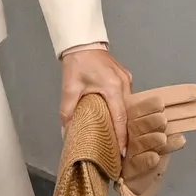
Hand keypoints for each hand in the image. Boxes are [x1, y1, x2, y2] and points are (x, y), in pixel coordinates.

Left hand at [57, 44, 135, 161]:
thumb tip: (66, 133)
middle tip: (119, 150)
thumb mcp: (70, 88)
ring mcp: (127, 79)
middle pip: (127, 113)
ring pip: (128, 106)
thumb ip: (68, 112)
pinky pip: (127, 97)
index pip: (120, 117)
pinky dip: (123, 109)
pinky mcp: (126, 77)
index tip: (122, 153)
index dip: (122, 137)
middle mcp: (124, 84)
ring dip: (124, 120)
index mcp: (113, 87)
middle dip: (124, 132)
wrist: (82, 42)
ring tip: (118, 138)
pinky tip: (116, 119)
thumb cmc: (77, 63)